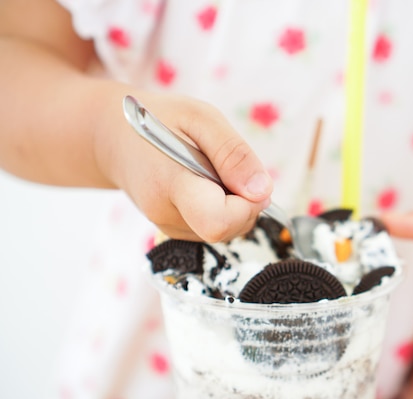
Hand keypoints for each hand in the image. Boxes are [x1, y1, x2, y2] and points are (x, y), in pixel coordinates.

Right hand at [92, 88, 272, 241]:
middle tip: (226, 166)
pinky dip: (223, 207)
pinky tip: (205, 184)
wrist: (114, 138)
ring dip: (234, 203)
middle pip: (228, 229)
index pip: (217, 222)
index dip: (245, 205)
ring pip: (227, 230)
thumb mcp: (200, 118)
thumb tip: (263, 191)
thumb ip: (233, 153)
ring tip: (210, 171)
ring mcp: (169, 227)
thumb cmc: (159, 120)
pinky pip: (217, 228)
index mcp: (169, 184)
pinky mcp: (175, 231)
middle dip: (245, 201)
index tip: (244, 179)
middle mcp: (166, 215)